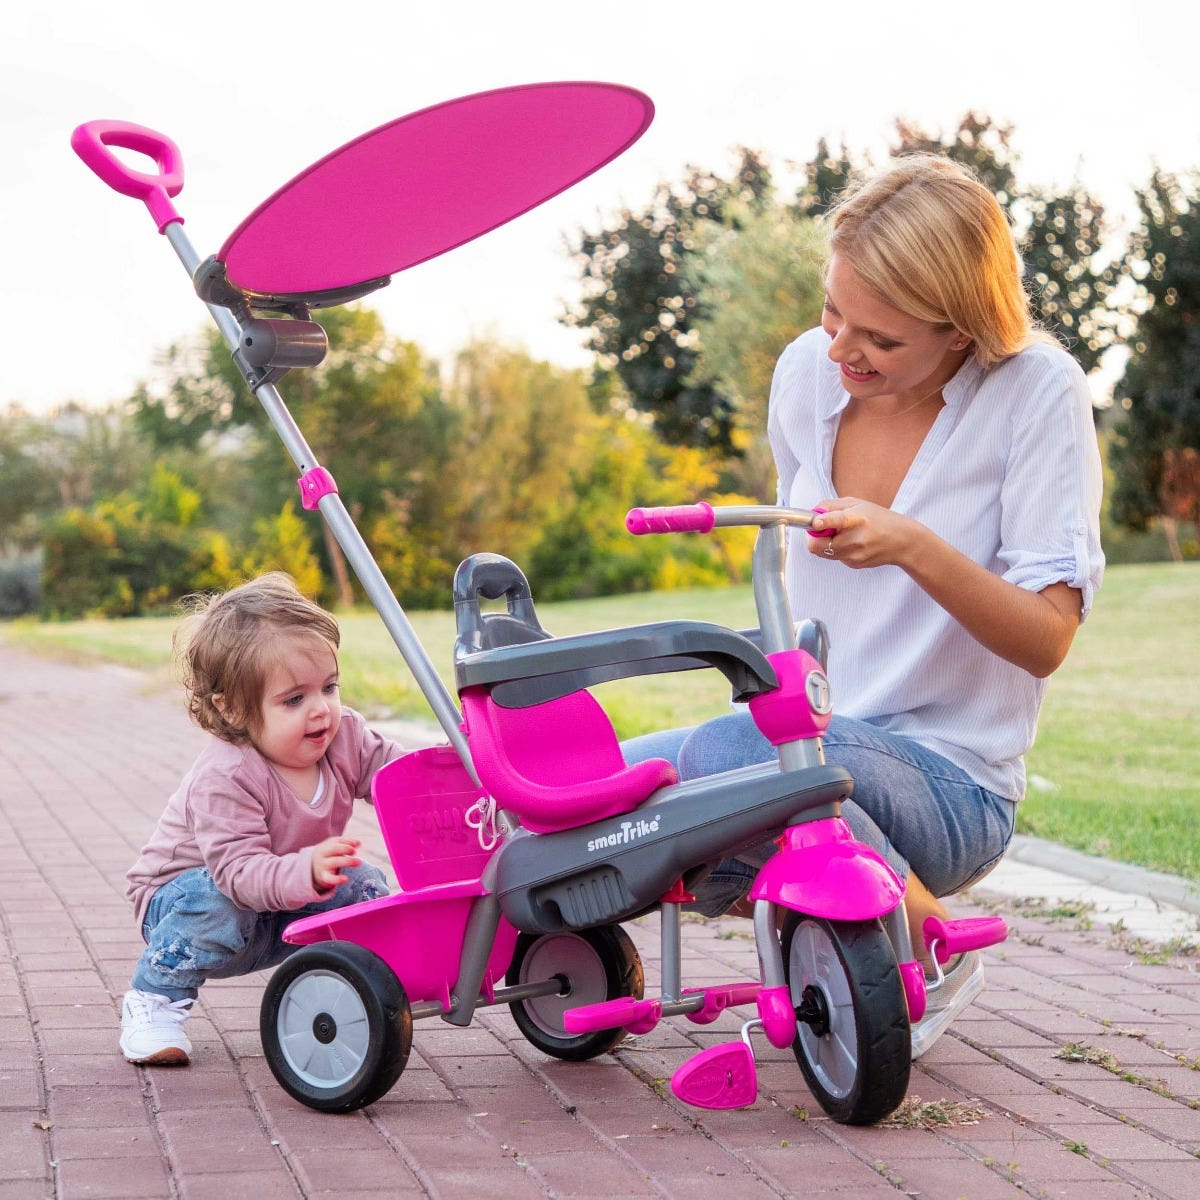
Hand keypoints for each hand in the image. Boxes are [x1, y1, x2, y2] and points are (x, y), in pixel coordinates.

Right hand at [311, 836, 361, 890]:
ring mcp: (323, 866)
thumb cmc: (328, 855)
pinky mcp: (324, 877)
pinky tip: (346, 879)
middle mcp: (324, 855)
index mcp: (326, 846)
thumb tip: (358, 843)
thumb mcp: (334, 846)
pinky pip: (330, 879)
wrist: (311, 869)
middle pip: (334, 849)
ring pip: (334, 862)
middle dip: (345, 849)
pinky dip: (337, 879)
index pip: (336, 841)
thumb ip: (346, 843)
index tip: (356, 845)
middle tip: (355, 851)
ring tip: (359, 862)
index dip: (347, 842)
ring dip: (347, 861)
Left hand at [808, 497, 925, 569]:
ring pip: (823, 552)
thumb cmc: (879, 519)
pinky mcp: (854, 564)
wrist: (902, 542)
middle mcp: (855, 539)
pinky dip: (836, 549)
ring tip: (842, 534)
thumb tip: (812, 512)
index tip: (815, 522)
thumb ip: (832, 506)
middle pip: (817, 545)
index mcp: (857, 519)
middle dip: (813, 537)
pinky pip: (834, 557)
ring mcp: (854, 555)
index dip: (821, 522)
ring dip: (824, 542)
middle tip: (820, 529)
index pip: (836, 521)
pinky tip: (852, 543)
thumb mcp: (857, 503)